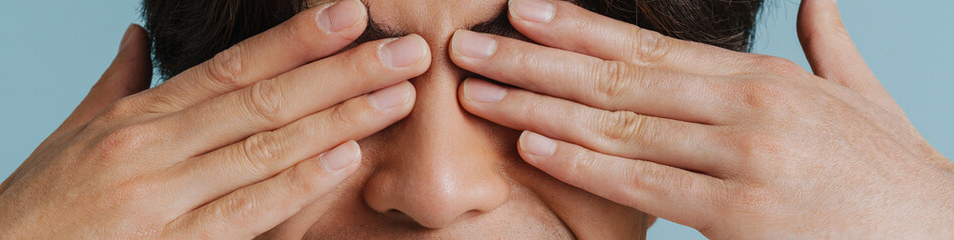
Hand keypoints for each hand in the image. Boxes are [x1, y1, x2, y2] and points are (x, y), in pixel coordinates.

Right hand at [0, 0, 430, 237]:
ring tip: (397, 96)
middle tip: (405, 50)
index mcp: (140, 116)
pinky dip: (299, 182)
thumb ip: (117, 82)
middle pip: (266, 98)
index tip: (350, 14)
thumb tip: (139, 36)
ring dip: (340, 118)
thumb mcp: (75, 134)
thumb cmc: (43, 205)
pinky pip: (248, 209)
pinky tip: (346, 157)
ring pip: (267, 147)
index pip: (234, 67)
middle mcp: (156, 147)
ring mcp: (165, 197)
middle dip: (342, 71)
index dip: (297, 39)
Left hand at [450, 0, 953, 237]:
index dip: (579, 27)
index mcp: (764, 76)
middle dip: (535, 61)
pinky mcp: (741, 216)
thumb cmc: (889, 172)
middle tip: (471, 46)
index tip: (524, 11)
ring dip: (539, 107)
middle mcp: (747, 107)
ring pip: (619, 126)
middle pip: (617, 79)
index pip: (649, 46)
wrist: (941, 235)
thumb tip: (817, 0)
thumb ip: (830, 43)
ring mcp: (744, 159)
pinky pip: (645, 184)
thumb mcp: (861, 97)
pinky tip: (534, 145)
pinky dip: (583, 164)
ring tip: (481, 92)